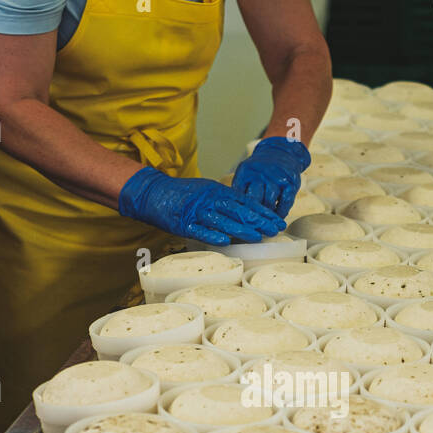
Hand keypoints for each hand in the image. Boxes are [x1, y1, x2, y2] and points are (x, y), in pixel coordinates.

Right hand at [118, 167, 284, 243]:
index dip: (263, 212)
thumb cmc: (183, 194)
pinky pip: (198, 229)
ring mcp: (196, 211)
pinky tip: (224, 240)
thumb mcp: (208, 192)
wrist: (153, 192)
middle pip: (238, 210)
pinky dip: (211, 234)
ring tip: (257, 237)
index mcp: (218, 191)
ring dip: (240, 229)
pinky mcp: (182, 222)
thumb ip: (225, 202)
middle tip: (275, 230)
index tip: (278, 221)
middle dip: (258, 221)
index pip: (245, 201)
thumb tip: (247, 214)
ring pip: (222, 219)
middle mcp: (210, 199)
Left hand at [232, 136, 310, 215]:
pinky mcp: (290, 182)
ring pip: (270, 202)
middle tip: (252, 225)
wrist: (281, 152)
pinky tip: (278, 216)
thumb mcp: (246, 173)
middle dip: (253, 214)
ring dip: (267, 215)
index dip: (238, 209)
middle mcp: (261, 173)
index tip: (238, 221)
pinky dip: (281, 212)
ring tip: (265, 222)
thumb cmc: (260, 170)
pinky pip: (285, 202)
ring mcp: (276, 178)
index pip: (239, 194)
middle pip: (254, 199)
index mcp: (246, 171)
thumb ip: (239, 189)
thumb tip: (232, 213)